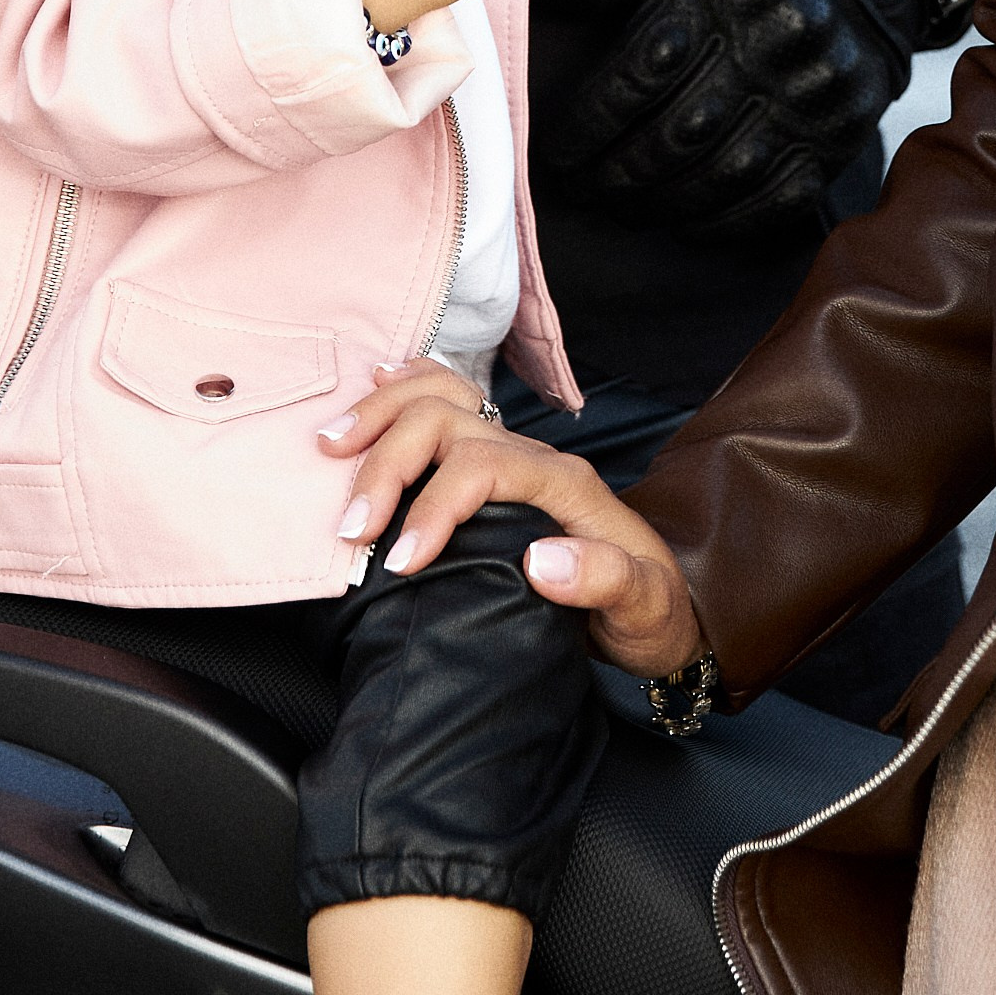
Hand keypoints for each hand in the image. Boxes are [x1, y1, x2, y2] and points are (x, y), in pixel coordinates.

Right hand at [318, 362, 703, 667]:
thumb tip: (542, 560)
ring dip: (382, 417)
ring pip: (440, 399)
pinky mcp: (497, 465)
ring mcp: (513, 454)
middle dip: (389, 467)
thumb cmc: (649, 610)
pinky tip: (378, 384)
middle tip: (352, 529)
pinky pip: (450, 402)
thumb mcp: (643, 606)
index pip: (481, 466)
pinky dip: (407, 388)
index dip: (432, 507)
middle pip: (446, 423)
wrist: (661, 606)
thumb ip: (604, 580)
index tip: (400, 563)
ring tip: (334, 447)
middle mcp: (534, 456)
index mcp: (564, 483)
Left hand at [537, 0, 928, 236]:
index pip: (641, 71)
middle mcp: (779, 39)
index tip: (558, 150)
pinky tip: (689, 217)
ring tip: (624, 205)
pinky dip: (727, 217)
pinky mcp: (847, 126)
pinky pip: (780, 192)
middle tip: (583, 188)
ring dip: (663, 199)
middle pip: (679, 129)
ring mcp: (818, 89)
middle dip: (617, 170)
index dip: (591, 122)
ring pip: (725, 169)